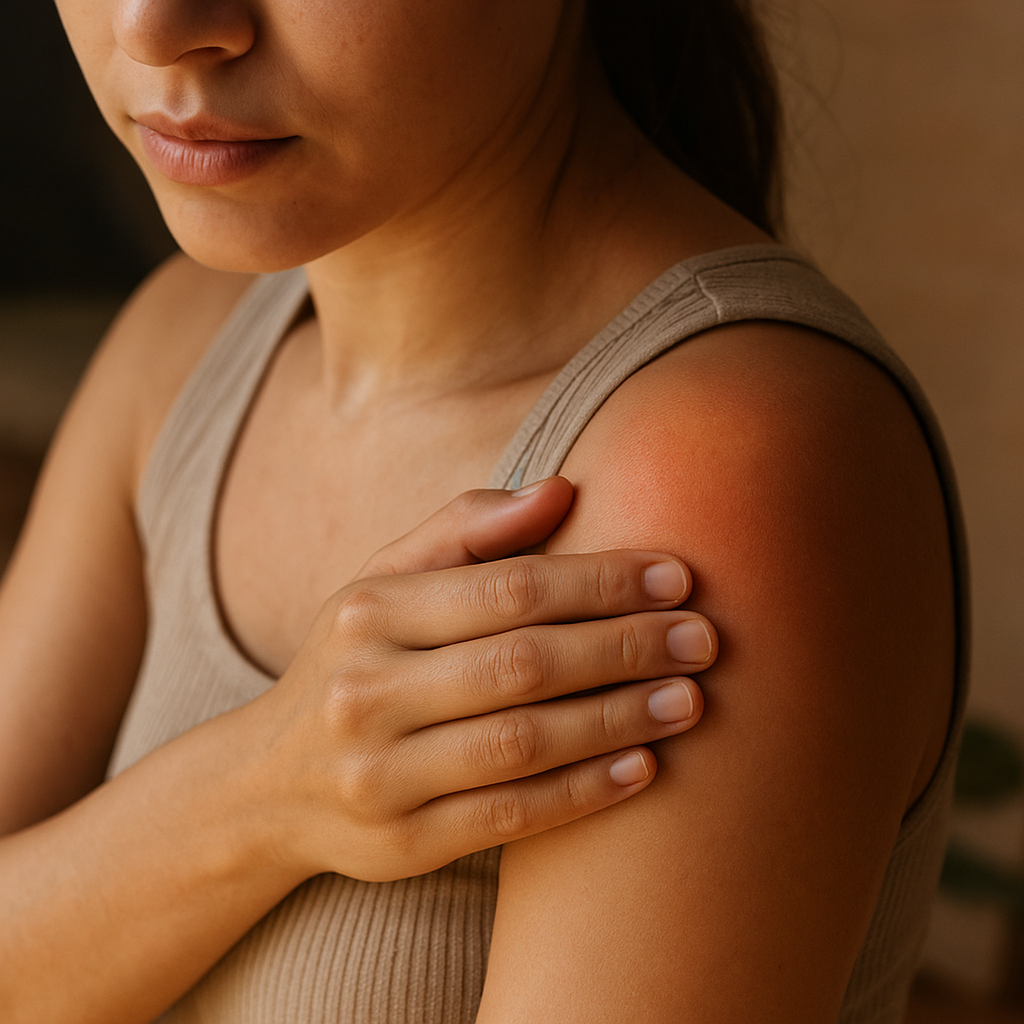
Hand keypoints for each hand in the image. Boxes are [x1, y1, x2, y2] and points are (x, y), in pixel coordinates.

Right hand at [261, 477, 717, 881]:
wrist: (269, 782)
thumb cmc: (354, 660)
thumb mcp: (385, 582)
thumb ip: (465, 530)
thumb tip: (561, 490)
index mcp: (368, 611)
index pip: (508, 587)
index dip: (602, 580)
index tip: (677, 576)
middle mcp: (365, 691)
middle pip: (523, 663)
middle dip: (626, 648)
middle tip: (704, 639)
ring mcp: (378, 776)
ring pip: (524, 742)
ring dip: (619, 719)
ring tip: (691, 701)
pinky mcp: (399, 845)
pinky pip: (510, 816)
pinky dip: (585, 792)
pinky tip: (645, 768)